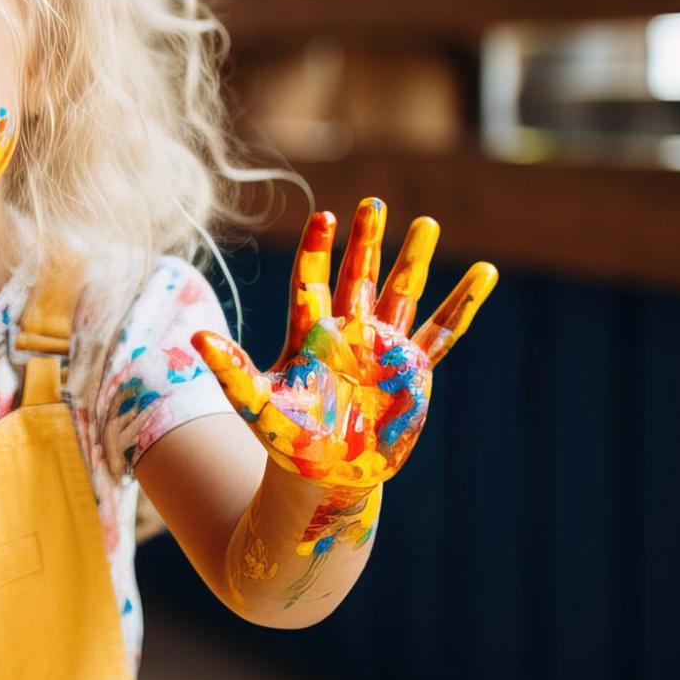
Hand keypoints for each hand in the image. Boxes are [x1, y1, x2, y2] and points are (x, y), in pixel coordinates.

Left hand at [193, 197, 495, 490]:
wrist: (324, 477)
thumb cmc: (286, 441)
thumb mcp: (255, 405)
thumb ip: (230, 370)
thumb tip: (195, 338)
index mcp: (310, 336)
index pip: (312, 282)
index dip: (318, 251)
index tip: (325, 216)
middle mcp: (348, 334)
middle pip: (359, 276)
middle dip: (368, 241)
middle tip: (375, 202)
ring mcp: (383, 350)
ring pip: (401, 295)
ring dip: (414, 260)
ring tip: (427, 222)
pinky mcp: (413, 371)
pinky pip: (443, 332)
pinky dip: (463, 304)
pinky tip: (485, 272)